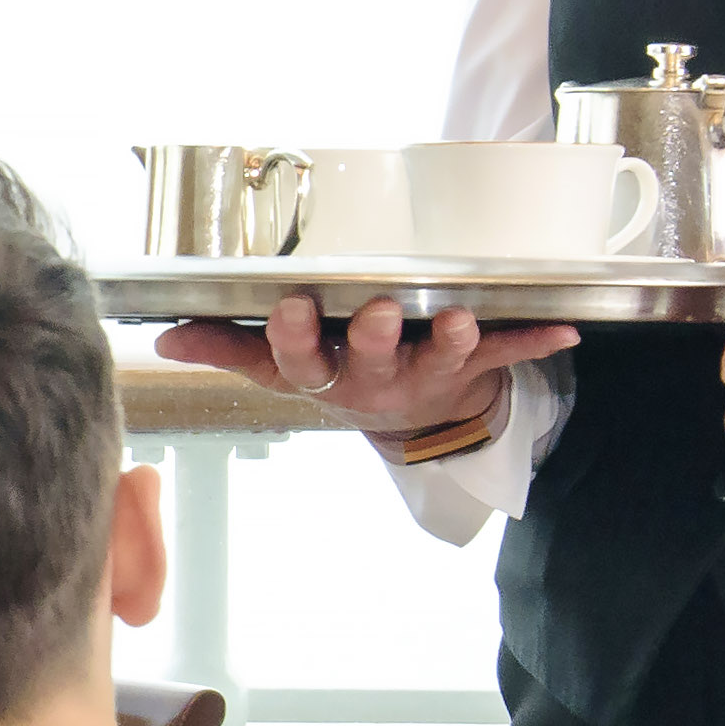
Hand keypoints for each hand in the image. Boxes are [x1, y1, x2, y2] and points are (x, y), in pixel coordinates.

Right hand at [153, 299, 576, 442]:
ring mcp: (427, 372)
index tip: (291, 305)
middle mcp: (375, 377)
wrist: (411, 420)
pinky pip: (506, 353)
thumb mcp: (280, 367)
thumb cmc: (339, 372)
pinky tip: (563, 330)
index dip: (294, 337)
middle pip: (371, 359)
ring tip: (460, 318)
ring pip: (441, 357)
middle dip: (374, 335)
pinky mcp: (474, 365)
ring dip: (454, 339)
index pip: (298, 359)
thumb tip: (162, 338)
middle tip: (378, 309)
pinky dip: (533, 342)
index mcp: (325, 374)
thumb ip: (226, 347)